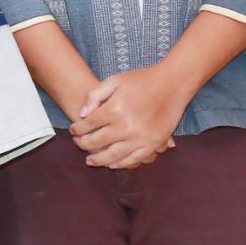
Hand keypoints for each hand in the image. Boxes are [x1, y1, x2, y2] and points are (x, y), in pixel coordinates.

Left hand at [71, 66, 187, 168]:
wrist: (172, 83)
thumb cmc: (142, 80)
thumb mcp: (114, 80)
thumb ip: (94, 96)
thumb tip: (81, 114)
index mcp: (114, 109)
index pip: (89, 125)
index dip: (78, 129)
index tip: (73, 131)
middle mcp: (126, 126)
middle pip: (98, 142)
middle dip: (84, 144)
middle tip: (78, 144)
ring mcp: (141, 137)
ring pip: (114, 155)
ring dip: (99, 160)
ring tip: (90, 161)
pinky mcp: (154, 143)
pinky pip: (135, 159)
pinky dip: (122, 164)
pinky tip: (112, 164)